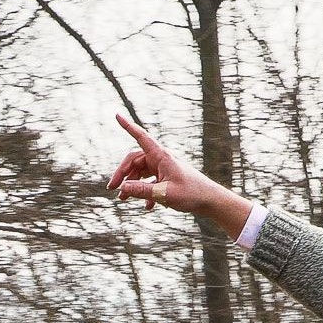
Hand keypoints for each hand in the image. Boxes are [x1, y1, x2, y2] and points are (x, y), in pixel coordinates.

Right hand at [107, 114, 252, 234]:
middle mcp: (161, 160)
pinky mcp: (167, 179)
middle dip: (122, 173)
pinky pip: (150, 183)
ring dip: (131, 185)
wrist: (210, 200)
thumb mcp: (164, 194)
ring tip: (123, 199)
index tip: (117, 115)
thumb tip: (122, 188)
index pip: (141, 137)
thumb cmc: (192, 194)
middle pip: (134, 161)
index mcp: (161, 156)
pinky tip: (147, 207)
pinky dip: (145, 193)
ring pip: (140, 172)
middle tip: (112, 188)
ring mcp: (164, 169)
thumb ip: (142, 191)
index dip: (128, 126)